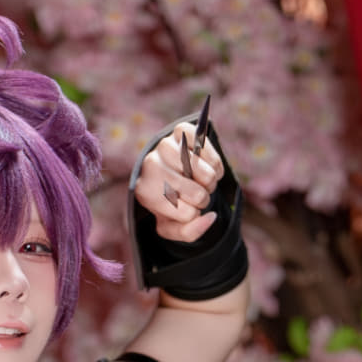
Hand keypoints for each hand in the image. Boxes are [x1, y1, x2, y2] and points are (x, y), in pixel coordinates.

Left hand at [133, 122, 222, 244]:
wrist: (166, 171)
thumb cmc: (169, 202)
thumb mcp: (173, 226)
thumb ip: (190, 232)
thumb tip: (211, 217)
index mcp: (145, 192)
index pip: (186, 213)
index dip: (193, 214)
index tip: (184, 207)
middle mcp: (151, 165)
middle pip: (198, 195)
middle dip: (204, 199)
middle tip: (196, 194)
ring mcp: (165, 145)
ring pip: (207, 175)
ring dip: (211, 182)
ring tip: (202, 181)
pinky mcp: (182, 130)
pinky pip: (211, 153)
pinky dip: (216, 164)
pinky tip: (208, 167)